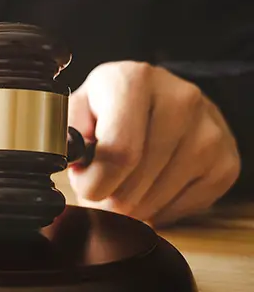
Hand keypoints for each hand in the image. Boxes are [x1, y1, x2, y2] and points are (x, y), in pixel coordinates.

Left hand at [67, 61, 239, 226]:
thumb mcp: (79, 108)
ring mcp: (209, 131)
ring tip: (125, 182)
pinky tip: (151, 186)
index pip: (118, 153)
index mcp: (134, 80)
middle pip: (133, 185)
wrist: (160, 98)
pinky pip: (181, 210)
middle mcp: (179, 100)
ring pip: (154, 202)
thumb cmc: (110, 107)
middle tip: (103, 185)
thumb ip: (66, 134)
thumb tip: (69, 159)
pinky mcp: (226, 162)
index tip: (85, 183)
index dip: (94, 182)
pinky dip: (158, 210)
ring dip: (131, 206)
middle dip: (108, 198)